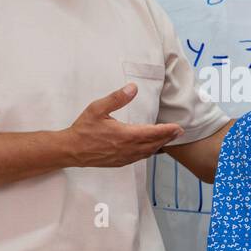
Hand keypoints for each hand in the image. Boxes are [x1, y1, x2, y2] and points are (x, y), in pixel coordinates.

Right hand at [65, 84, 184, 167]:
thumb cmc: (83, 129)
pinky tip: (150, 149)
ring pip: (147, 152)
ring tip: (168, 139)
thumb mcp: (98, 108)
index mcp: (124, 135)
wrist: (71, 150)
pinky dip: (148, 152)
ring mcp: (124, 157)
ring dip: (159, 145)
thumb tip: (133, 88)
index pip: (151, 133)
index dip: (166, 130)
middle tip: (178, 132)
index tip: (178, 127)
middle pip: (153, 144)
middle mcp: (127, 148)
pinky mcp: (119, 162)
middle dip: (167, 137)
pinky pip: (139, 158)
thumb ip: (116, 98)